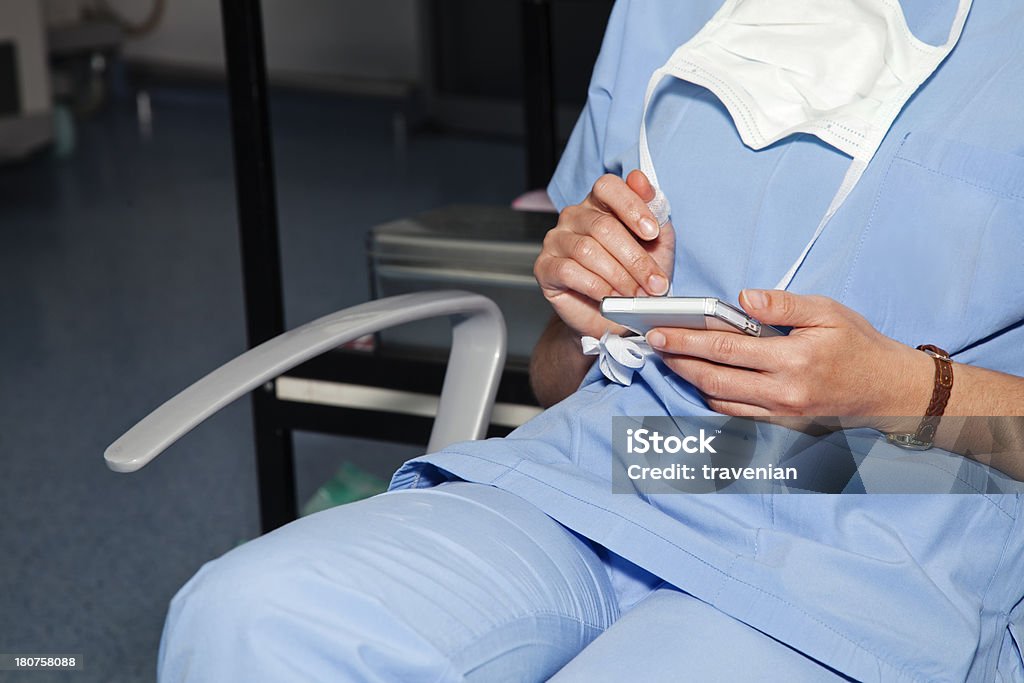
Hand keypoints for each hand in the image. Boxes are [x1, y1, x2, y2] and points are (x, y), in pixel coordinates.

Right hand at [534, 170, 675, 338]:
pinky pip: (570, 272)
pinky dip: (596, 287)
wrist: (612, 317)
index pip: (608, 187)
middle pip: (603, 226)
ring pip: (588, 251)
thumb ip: (655, 213)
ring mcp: (556, 240)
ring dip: (619, 277)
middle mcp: (574, 216)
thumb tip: (642, 181)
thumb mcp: (657, 245)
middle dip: (635, 259)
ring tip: (637, 296)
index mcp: (599, 203)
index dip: (632, 206)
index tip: (652, 233)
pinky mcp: (545, 267)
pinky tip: (611, 298)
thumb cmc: (634, 278)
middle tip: (655, 284)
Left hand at [646, 290, 934, 422]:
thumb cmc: (857, 344)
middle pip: (713, 378)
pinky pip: (735, 413)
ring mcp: (780, 413)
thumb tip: (743, 298)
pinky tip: (701, 379)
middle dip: (678, 360)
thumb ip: (783, 305)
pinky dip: (712, 397)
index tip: (660, 332)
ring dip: (690, 379)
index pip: (725, 349)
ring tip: (671, 358)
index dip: (687, 341)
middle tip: (654, 344)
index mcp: (793, 359)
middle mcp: (783, 392)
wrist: (888, 390)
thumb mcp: (827, 311)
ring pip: (719, 399)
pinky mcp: (781, 424)